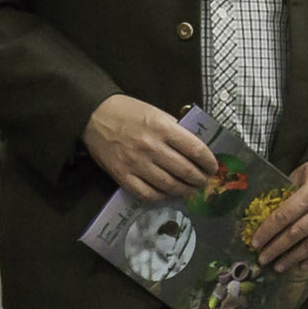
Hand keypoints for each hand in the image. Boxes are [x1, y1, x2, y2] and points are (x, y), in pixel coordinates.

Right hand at [82, 96, 226, 200]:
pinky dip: (161, 197)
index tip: (212, 167)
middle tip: (204, 182)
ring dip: (184, 191)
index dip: (208, 162)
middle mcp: (152, 147)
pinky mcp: (122, 176)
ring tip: (190, 191)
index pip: (195, 150)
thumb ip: (175, 130)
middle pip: (185, 171)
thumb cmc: (129, 111)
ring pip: (168, 185)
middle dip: (199, 180)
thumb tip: (195, 149)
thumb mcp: (157, 112)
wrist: (95, 115)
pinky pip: (147, 194)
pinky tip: (168, 195)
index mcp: (163, 127)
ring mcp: (136, 163)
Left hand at [253, 160, 307, 274]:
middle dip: (277, 248)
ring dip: (294, 257)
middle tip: (263, 258)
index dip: (268, 231)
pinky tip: (303, 265)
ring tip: (279, 266)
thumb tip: (269, 209)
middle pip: (296, 233)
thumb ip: (287, 190)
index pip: (284, 216)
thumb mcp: (303, 172)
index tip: (256, 242)